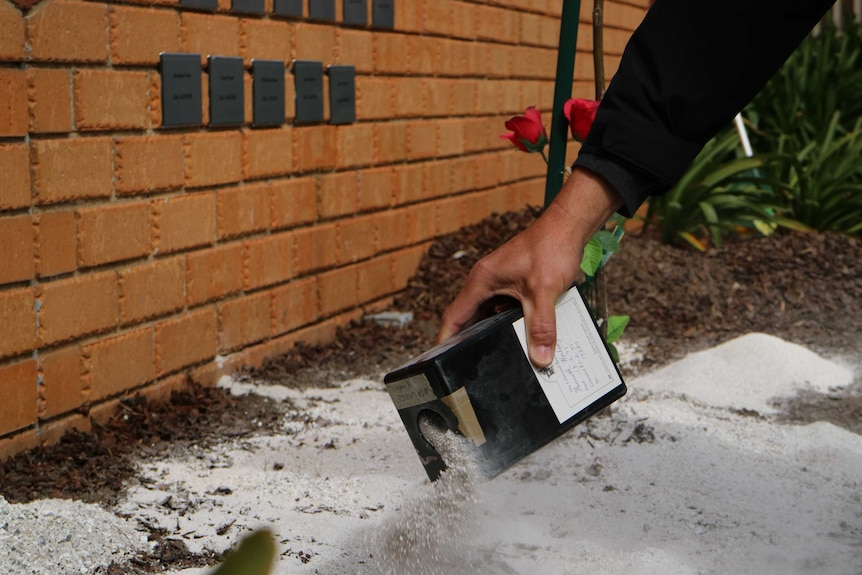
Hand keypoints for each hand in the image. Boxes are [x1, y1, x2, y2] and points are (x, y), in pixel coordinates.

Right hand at [437, 168, 622, 366]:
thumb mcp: (544, 291)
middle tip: (471, 368)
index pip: (455, 315)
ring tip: (494, 357)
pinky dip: (507, 322)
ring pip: (488, 313)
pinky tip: (520, 337)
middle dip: (470, 341)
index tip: (441, 362)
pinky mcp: (514, 282)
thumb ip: (541, 326)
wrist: (568, 226)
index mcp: (482, 280)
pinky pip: (504, 308)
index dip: (446, 339)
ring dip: (491, 332)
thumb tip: (540, 357)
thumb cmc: (551, 248)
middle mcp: (486, 280)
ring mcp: (500, 281)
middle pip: (470, 317)